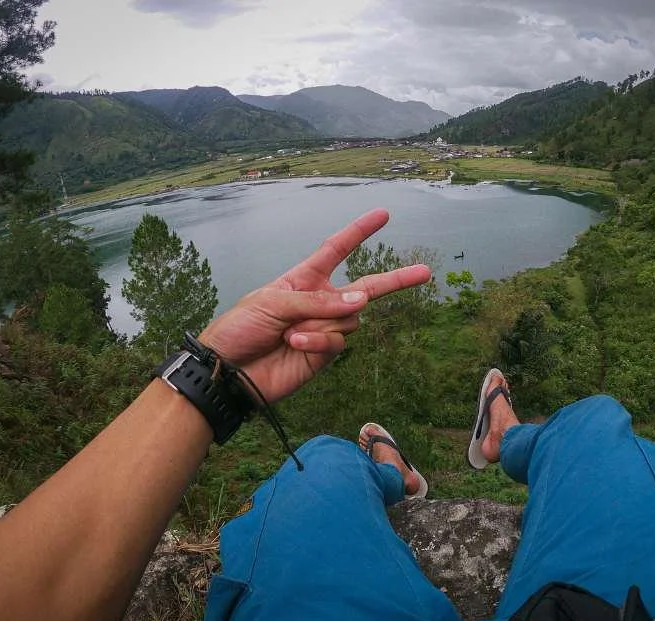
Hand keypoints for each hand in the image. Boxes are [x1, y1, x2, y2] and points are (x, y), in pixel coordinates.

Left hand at [199, 209, 431, 402]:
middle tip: (426, 272)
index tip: (382, 215)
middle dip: (396, 280)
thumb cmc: (240, 328)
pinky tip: (295, 343)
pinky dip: (319, 340)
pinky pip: (338, 341)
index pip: (336, 250)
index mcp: (303, 279)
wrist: (228, 371)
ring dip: (322, 323)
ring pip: (350, 319)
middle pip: (366, 288)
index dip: (358, 232)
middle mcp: (319, 302)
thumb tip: (362, 302)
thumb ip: (318, 300)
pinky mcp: (324, 355)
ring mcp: (324, 329)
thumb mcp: (272, 301)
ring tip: (290, 332)